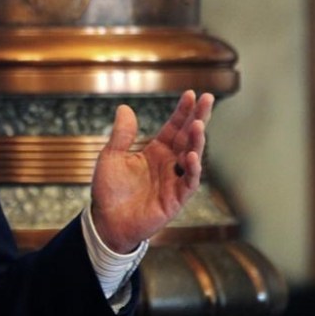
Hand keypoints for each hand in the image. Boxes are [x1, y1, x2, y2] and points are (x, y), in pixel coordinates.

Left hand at [90, 90, 213, 253]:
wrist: (107, 221)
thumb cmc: (109, 190)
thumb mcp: (111, 157)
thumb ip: (121, 135)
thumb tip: (125, 107)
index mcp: (155, 152)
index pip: (173, 127)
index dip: (182, 111)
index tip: (191, 94)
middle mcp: (168, 163)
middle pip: (187, 137)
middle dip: (198, 118)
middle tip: (208, 98)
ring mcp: (174, 180)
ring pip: (192, 156)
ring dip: (196, 140)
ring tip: (198, 124)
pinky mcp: (176, 199)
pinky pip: (188, 181)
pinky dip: (192, 168)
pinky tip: (190, 155)